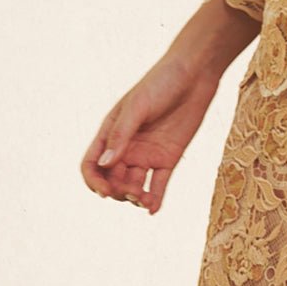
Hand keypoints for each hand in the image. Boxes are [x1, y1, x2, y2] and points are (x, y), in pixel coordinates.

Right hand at [81, 53, 222, 214]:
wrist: (193, 76)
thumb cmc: (161, 83)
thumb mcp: (137, 107)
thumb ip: (121, 136)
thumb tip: (105, 164)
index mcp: (110, 132)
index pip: (93, 164)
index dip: (94, 181)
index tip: (104, 192)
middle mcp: (126, 147)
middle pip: (113, 180)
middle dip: (118, 191)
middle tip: (132, 192)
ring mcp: (147, 155)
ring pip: (134, 186)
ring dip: (136, 197)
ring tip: (144, 200)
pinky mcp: (168, 159)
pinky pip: (158, 185)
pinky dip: (155, 199)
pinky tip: (152, 209)